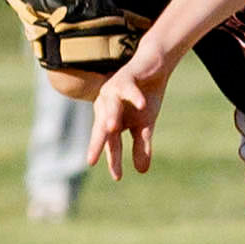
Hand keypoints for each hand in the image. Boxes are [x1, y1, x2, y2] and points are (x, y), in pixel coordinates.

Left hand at [87, 38, 170, 179]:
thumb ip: (141, 146)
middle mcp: (107, 106)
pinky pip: (128, 88)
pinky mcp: (125, 77)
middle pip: (102, 127)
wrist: (153, 67)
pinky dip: (134, 96)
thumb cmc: (145, 96)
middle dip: (97, 142)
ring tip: (111, 129)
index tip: (118, 177)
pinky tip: (141, 104)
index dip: (113, 158)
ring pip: (110, 105)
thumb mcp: (145, 125)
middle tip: (91, 160)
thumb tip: (142, 171)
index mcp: (111, 119)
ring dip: (110, 116)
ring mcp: (113, 91)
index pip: (111, 142)